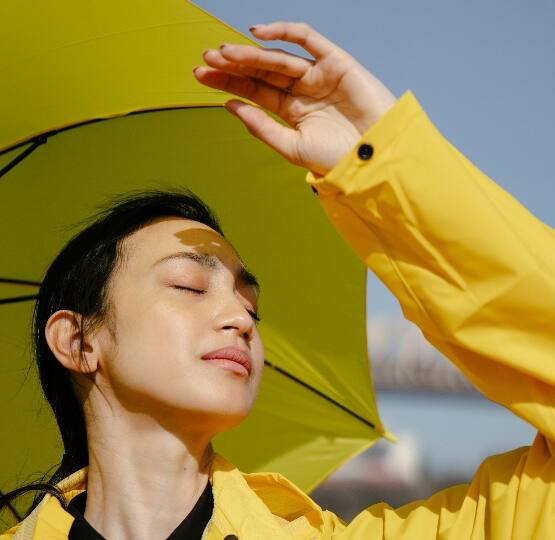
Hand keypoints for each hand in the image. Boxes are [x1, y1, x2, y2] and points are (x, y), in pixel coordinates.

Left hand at [193, 21, 396, 176]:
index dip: (228, 82)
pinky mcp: (335, 62)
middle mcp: (303, 90)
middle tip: (205, 60)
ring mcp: (319, 74)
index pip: (254, 90)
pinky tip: (257, 33)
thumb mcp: (292, 147)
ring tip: (222, 54)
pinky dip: (284, 31)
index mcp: (292, 110)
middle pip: (261, 71)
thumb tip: (231, 107)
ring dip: (250, 53)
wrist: (373, 159)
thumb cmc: (336, 158)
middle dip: (233, 65)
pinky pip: (308, 39)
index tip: (201, 77)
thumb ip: (262, 127)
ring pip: (278, 57)